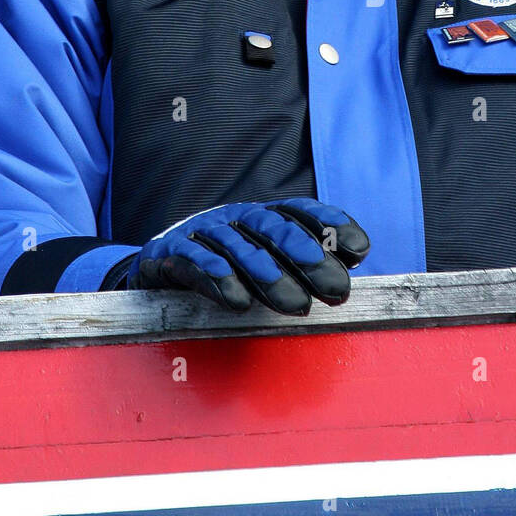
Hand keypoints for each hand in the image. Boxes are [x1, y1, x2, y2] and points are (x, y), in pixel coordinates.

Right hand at [125, 197, 369, 313]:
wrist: (155, 265)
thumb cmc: (222, 266)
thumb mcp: (262, 259)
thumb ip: (303, 259)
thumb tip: (353, 256)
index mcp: (261, 216)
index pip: (299, 210)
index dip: (330, 224)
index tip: (360, 248)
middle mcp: (235, 217)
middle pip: (274, 229)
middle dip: (308, 257)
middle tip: (335, 288)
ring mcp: (202, 231)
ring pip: (239, 248)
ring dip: (269, 276)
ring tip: (297, 305)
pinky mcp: (170, 251)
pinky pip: (195, 261)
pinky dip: (217, 279)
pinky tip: (238, 300)